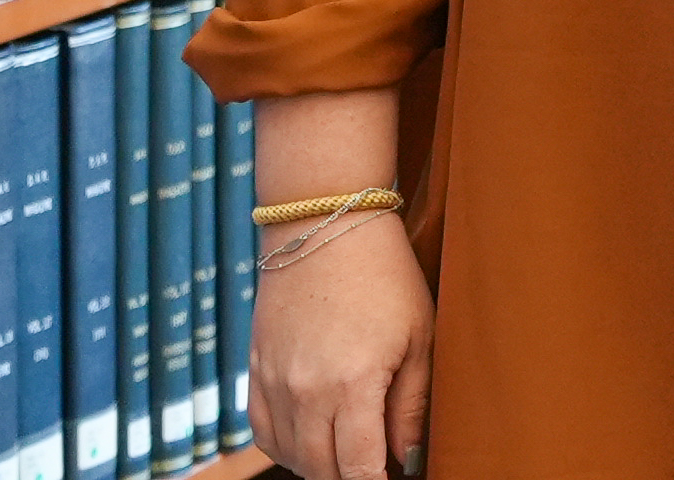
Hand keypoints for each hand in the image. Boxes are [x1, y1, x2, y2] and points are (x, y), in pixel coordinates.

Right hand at [252, 211, 434, 479]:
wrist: (325, 220)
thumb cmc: (385, 276)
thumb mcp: (418, 338)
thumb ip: (411, 407)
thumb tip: (407, 459)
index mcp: (351, 384)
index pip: (359, 470)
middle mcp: (304, 389)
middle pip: (322, 470)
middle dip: (351, 476)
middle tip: (377, 463)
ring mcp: (274, 378)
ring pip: (289, 455)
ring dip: (319, 466)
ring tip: (348, 452)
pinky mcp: (255, 365)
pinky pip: (261, 429)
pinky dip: (285, 445)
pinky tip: (312, 438)